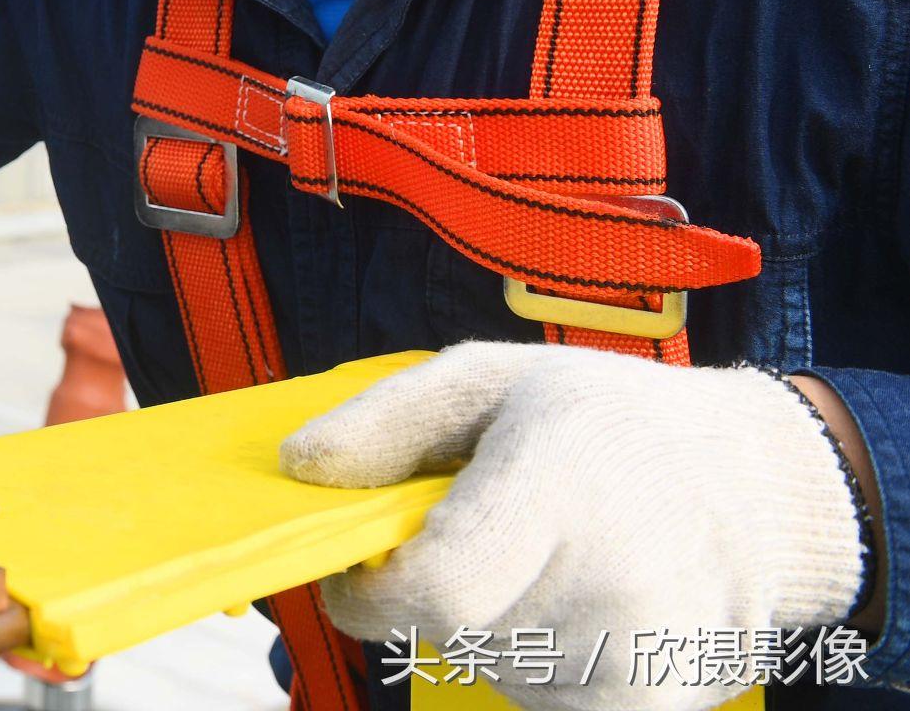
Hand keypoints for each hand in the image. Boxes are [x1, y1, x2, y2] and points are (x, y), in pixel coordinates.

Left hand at [281, 342, 867, 708]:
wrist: (758, 486)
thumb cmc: (610, 422)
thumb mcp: (490, 381)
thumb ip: (388, 420)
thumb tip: (301, 466)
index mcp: (558, 489)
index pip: (435, 589)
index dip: (373, 592)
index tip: (360, 570)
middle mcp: (609, 581)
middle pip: (452, 632)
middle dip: (433, 593)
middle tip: (475, 540)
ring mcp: (639, 654)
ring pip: (492, 670)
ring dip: (488, 629)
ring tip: (543, 562)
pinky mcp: (656, 707)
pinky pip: (546, 707)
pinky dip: (535, 671)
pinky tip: (568, 612)